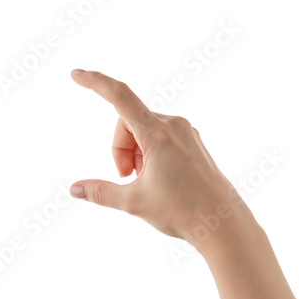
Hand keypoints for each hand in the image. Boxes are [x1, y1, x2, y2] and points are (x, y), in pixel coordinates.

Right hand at [70, 70, 258, 250]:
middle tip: (125, 177)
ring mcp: (186, 133)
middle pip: (128, 122)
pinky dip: (149, 153)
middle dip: (119, 148)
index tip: (76, 74)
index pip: (119, 97)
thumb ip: (101, 192)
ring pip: (144, 130)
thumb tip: (74, 189)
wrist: (223, 224)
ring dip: (135, 153)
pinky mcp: (193, 142)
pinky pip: (161, 138)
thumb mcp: (134, 202)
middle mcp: (174, 125)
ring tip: (144, 181)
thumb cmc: (182, 211)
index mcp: (158, 134)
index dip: (95, 82)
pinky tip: (158, 178)